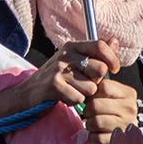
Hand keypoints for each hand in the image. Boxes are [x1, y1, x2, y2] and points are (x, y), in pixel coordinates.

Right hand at [0, 39, 119, 117]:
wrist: (28, 92)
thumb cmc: (55, 76)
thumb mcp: (74, 59)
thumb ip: (96, 52)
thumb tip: (114, 41)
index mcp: (72, 46)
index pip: (100, 46)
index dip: (112, 58)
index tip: (113, 69)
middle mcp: (65, 55)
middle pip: (99, 69)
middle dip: (96, 81)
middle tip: (84, 83)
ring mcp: (59, 70)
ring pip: (91, 87)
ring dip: (85, 94)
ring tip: (73, 90)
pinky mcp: (54, 86)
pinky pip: (79, 98)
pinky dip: (75, 102)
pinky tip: (65, 97)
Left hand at [83, 78, 137, 143]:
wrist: (127, 135)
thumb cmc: (115, 112)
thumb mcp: (114, 96)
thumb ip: (102, 88)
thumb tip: (85, 86)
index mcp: (129, 94)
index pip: (104, 87)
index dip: (93, 93)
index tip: (93, 98)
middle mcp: (130, 109)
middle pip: (96, 105)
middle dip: (87, 110)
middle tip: (89, 114)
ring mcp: (126, 125)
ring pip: (95, 122)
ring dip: (89, 124)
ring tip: (93, 124)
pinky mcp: (119, 141)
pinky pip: (97, 138)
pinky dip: (93, 137)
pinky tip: (97, 134)